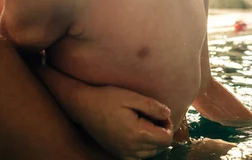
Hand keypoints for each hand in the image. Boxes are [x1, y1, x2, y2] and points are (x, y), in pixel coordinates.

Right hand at [36, 65, 172, 158]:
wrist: (82, 106)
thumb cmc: (106, 98)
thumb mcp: (131, 97)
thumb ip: (152, 106)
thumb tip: (168, 114)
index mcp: (137, 134)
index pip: (166, 138)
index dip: (168, 124)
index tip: (160, 113)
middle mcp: (131, 149)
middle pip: (160, 147)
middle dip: (161, 132)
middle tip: (152, 115)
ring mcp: (123, 153)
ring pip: (150, 153)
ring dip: (153, 140)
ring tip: (144, 122)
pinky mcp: (117, 153)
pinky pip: (138, 156)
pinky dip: (142, 146)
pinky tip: (136, 131)